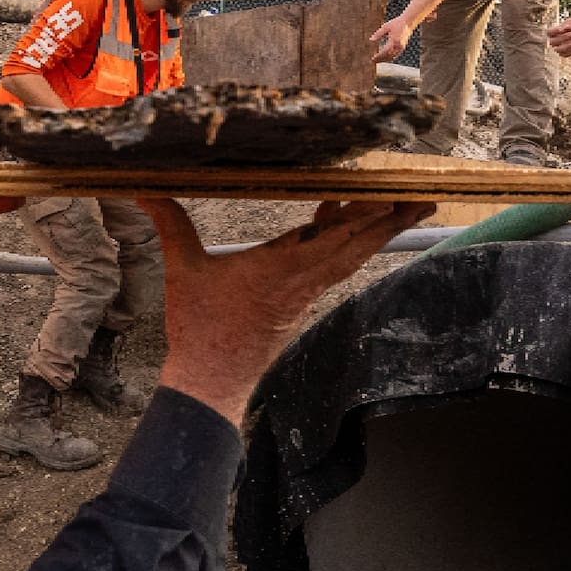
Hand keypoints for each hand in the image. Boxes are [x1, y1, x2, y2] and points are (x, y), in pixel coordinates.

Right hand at [138, 198, 435, 425]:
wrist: (211, 380)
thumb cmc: (201, 329)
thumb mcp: (182, 271)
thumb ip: (171, 225)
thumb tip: (146, 190)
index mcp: (282, 266)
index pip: (336, 233)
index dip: (368, 211)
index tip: (391, 190)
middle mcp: (303, 279)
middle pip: (358, 244)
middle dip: (391, 218)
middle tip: (424, 195)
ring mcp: (305, 292)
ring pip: (349, 256)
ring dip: (376, 231)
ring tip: (402, 206)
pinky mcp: (299, 303)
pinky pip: (332, 267)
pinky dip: (345, 243)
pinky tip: (339, 223)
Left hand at [369, 14, 421, 62]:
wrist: (408, 22)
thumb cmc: (396, 23)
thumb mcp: (386, 27)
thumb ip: (378, 34)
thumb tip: (371, 40)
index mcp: (394, 40)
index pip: (385, 51)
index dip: (379, 56)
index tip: (373, 58)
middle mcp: (398, 45)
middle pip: (388, 56)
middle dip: (380, 59)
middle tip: (373, 61)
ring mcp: (401, 47)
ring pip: (392, 57)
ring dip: (385, 60)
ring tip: (377, 60)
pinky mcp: (402, 47)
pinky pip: (395, 55)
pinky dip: (389, 57)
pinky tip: (384, 58)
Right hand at [547, 18, 570, 56]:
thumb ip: (567, 24)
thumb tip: (561, 29)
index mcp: (553, 33)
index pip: (548, 32)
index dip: (554, 31)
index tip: (562, 29)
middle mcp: (554, 41)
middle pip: (552, 41)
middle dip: (564, 37)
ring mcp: (558, 48)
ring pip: (557, 49)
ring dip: (567, 45)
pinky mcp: (563, 54)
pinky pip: (564, 54)